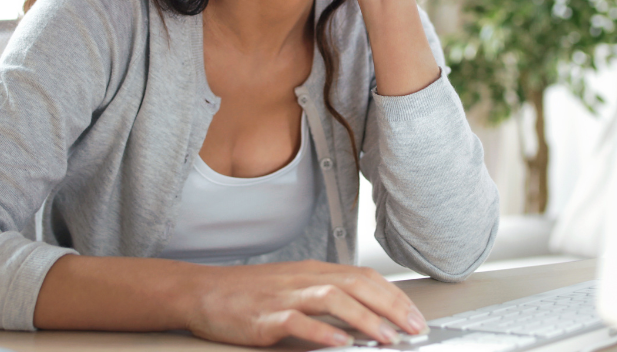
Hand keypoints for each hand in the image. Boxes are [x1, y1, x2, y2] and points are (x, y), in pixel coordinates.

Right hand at [185, 259, 428, 347]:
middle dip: (391, 307)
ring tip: (387, 338)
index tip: (415, 316)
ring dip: (364, 319)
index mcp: (313, 271)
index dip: (394, 296)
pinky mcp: (264, 317)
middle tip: (415, 329)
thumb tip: (364, 314)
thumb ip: (325, 297)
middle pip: (356, 285)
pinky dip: (322, 333)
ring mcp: (284, 296)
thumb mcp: (292, 287)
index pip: (364, 278)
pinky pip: (297, 322)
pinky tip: (341, 344)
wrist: (201, 291)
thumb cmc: (247, 294)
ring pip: (333, 299)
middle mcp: (303, 279)